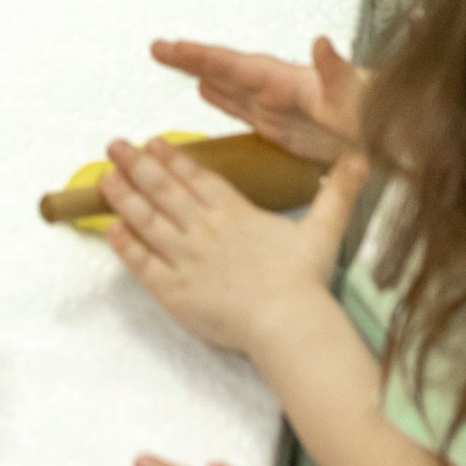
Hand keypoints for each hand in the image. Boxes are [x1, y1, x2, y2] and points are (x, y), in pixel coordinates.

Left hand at [100, 135, 364, 358]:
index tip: (152, 142)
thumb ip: (338, 192)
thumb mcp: (325, 228)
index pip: (197, 178)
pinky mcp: (175, 291)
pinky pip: (143, 265)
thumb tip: (362, 158)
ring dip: (123, 198)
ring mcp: (186, 259)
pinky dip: (126, 246)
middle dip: (136, 165)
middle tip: (114, 146)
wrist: (287, 322)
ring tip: (104, 178)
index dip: (172, 159)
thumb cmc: (304, 279)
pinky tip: (112, 230)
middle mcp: (204, 230)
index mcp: (235, 213)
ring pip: (147, 221)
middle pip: (164, 191)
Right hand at [148, 31, 362, 162]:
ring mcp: (281, 107)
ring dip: (202, 74)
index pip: (235, 65)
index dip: (201, 57)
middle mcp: (279, 89)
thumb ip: (338, 71)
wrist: (399, 138)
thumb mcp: (358, 97)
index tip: (170, 48)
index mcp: (288, 82)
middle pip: (226, 69)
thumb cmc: (381, 118)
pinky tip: (209, 94)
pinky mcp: (286, 126)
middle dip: (192, 59)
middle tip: (158, 48)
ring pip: (231, 86)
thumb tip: (322, 43)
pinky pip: (244, 109)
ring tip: (174, 63)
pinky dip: (223, 100)